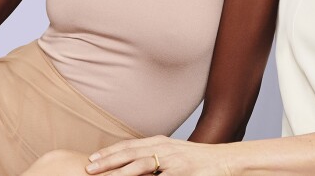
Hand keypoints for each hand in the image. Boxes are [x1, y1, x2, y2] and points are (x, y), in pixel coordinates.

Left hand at [86, 135, 232, 175]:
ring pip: (140, 162)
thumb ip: (158, 159)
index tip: (92, 158)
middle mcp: (164, 147)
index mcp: (161, 142)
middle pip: (129, 151)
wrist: (225, 160)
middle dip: (107, 159)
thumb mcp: (176, 156)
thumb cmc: (200, 161)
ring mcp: (172, 158)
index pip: (129, 145)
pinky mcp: (180, 170)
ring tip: (103, 175)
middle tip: (88, 166)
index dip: (110, 152)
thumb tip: (142, 167)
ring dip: (119, 169)